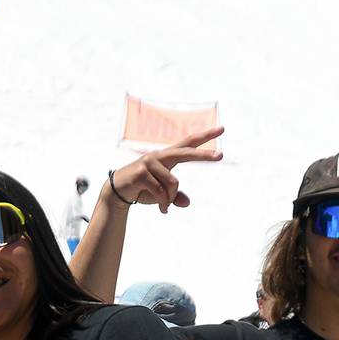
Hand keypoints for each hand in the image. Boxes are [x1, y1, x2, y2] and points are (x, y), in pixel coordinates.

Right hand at [106, 126, 224, 213]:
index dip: (205, 136)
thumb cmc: (142, 191)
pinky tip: (162, 210)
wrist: (117, 193)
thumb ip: (175, 197)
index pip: (188, 143)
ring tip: (165, 207)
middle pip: (185, 153)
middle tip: (220, 156)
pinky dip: (163, 203)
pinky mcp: (141, 172)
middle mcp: (159, 156)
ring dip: (170, 199)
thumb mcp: (162, 195)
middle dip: (203, 155)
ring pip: (173, 183)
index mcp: (167, 157)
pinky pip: (160, 191)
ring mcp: (149, 162)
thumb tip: (187, 202)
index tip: (221, 129)